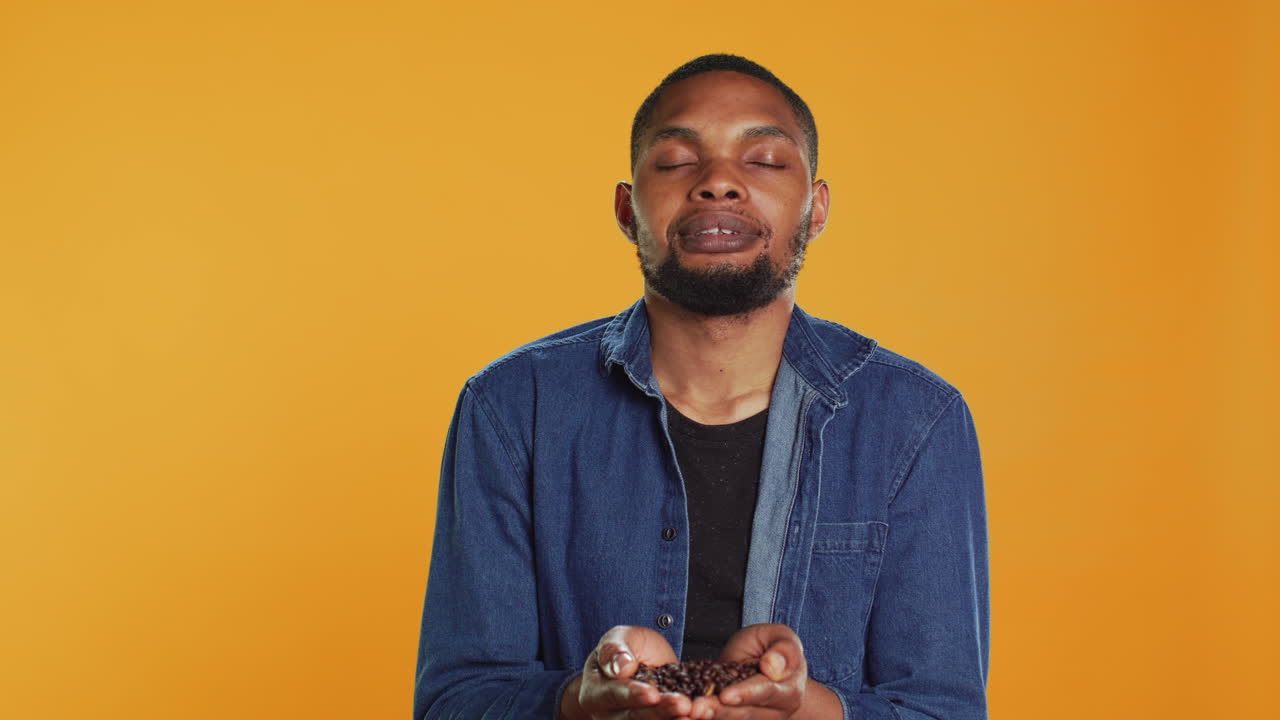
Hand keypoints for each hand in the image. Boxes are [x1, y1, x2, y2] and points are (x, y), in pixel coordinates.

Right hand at [562, 625, 692, 719]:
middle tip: (683, 704)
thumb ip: (615, 649)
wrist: (639, 662)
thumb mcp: (618, 638)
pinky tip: (699, 716)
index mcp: (594, 693)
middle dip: (660, 712)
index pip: (613, 695)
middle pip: (634, 718)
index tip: (652, 693)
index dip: (633, 695)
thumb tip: (620, 667)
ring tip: (693, 712)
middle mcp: (610, 716)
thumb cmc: (624, 649)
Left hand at [686, 624, 808, 719]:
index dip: (745, 694)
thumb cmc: (773, 647)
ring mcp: (758, 719)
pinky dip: (706, 719)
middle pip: (745, 713)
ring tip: (689, 713)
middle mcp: (776, 711)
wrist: (768, 665)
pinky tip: (686, 716)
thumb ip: (782, 649)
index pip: (766, 692)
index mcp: (789, 689)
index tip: (726, 696)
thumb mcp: (780, 636)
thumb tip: (773, 666)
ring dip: (710, 717)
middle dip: (719, 711)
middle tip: (696, 708)